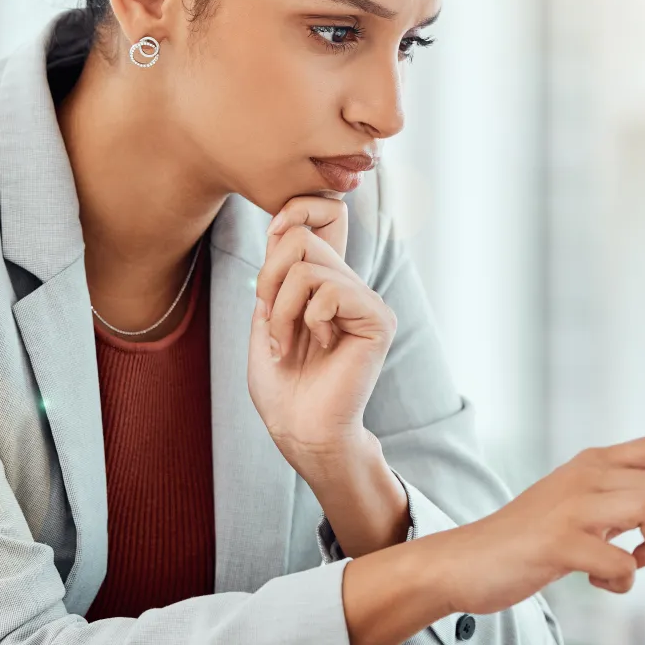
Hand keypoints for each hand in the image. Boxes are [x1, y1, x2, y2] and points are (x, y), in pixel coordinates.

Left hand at [246, 196, 403, 553]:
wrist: (300, 429)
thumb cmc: (281, 383)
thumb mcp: (266, 316)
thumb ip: (278, 272)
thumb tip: (283, 225)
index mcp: (327, 283)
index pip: (320, 220)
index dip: (292, 215)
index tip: (267, 248)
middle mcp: (351, 286)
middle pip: (304, 238)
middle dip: (269, 279)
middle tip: (268, 320)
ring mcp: (367, 302)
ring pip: (310, 267)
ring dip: (282, 309)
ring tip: (284, 342)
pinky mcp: (378, 319)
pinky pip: (331, 290)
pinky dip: (309, 318)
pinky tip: (320, 345)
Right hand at [428, 433, 644, 615]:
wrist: (464, 563)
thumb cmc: (526, 542)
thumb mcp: (580, 511)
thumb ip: (623, 503)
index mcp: (593, 463)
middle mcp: (586, 476)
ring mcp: (571, 506)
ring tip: (632, 566)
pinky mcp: (559, 542)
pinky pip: (620, 561)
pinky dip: (622, 579)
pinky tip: (598, 580)